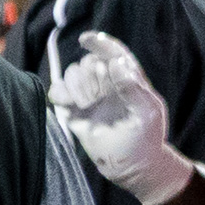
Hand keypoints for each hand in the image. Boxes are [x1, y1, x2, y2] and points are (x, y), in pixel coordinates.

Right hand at [49, 28, 193, 204]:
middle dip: (90, 77)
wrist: (130, 165)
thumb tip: (115, 63)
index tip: (86, 39)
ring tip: (86, 105)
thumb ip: (132, 86)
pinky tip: (70, 105)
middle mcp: (107, 84)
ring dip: (77, 86)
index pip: (113, 53)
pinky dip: (60, 93)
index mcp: (128, 78)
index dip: (100, 43)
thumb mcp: (147, 112)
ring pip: (72, 73)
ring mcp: (89, 96)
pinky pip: (58, 91)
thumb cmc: (146, 138)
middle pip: (88, 62)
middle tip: (97, 98)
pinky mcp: (73, 110)